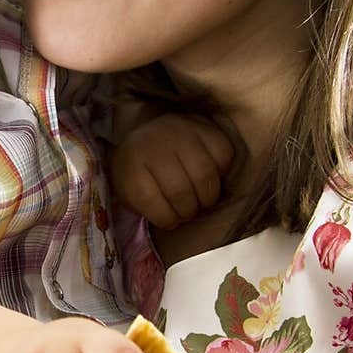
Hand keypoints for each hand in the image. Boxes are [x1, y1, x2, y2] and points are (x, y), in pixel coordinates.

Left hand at [110, 113, 233, 228]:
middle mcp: (155, 144)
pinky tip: (211, 176)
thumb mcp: (129, 192)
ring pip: (204, 175)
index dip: (165, 218)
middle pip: (179, 190)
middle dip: (188, 211)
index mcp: (131, 163)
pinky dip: (221, 173)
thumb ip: (144, 209)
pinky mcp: (205, 127)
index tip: (170, 221)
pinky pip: (223, 156)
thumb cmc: (142, 173)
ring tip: (201, 200)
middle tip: (188, 212)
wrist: (151, 136)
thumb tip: (172, 225)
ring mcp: (181, 132)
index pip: (148, 198)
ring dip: (207, 198)